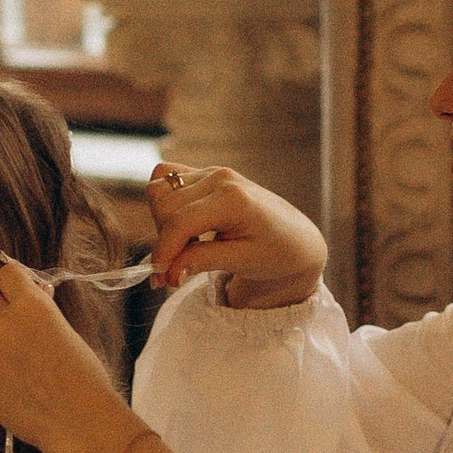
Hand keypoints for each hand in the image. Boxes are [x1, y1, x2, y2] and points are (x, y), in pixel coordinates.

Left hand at [0, 264, 137, 452]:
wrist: (79, 421)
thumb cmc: (84, 377)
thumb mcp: (68, 330)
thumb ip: (42, 311)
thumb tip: (32, 294)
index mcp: (32, 305)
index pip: (6, 275)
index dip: (13, 286)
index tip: (18, 296)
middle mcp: (4, 323)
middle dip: (3, 315)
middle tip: (22, 335)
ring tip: (13, 359)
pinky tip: (13, 386)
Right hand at [146, 162, 324, 305]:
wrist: (294, 238)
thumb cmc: (276, 252)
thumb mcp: (243, 262)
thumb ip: (203, 261)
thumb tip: (168, 272)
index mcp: (233, 199)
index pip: (180, 222)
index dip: (164, 251)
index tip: (160, 280)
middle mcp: (220, 178)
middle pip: (164, 206)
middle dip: (165, 240)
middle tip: (179, 266)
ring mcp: (211, 173)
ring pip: (159, 191)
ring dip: (162, 222)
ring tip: (187, 245)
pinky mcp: (205, 174)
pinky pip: (165, 178)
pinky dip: (164, 203)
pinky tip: (184, 225)